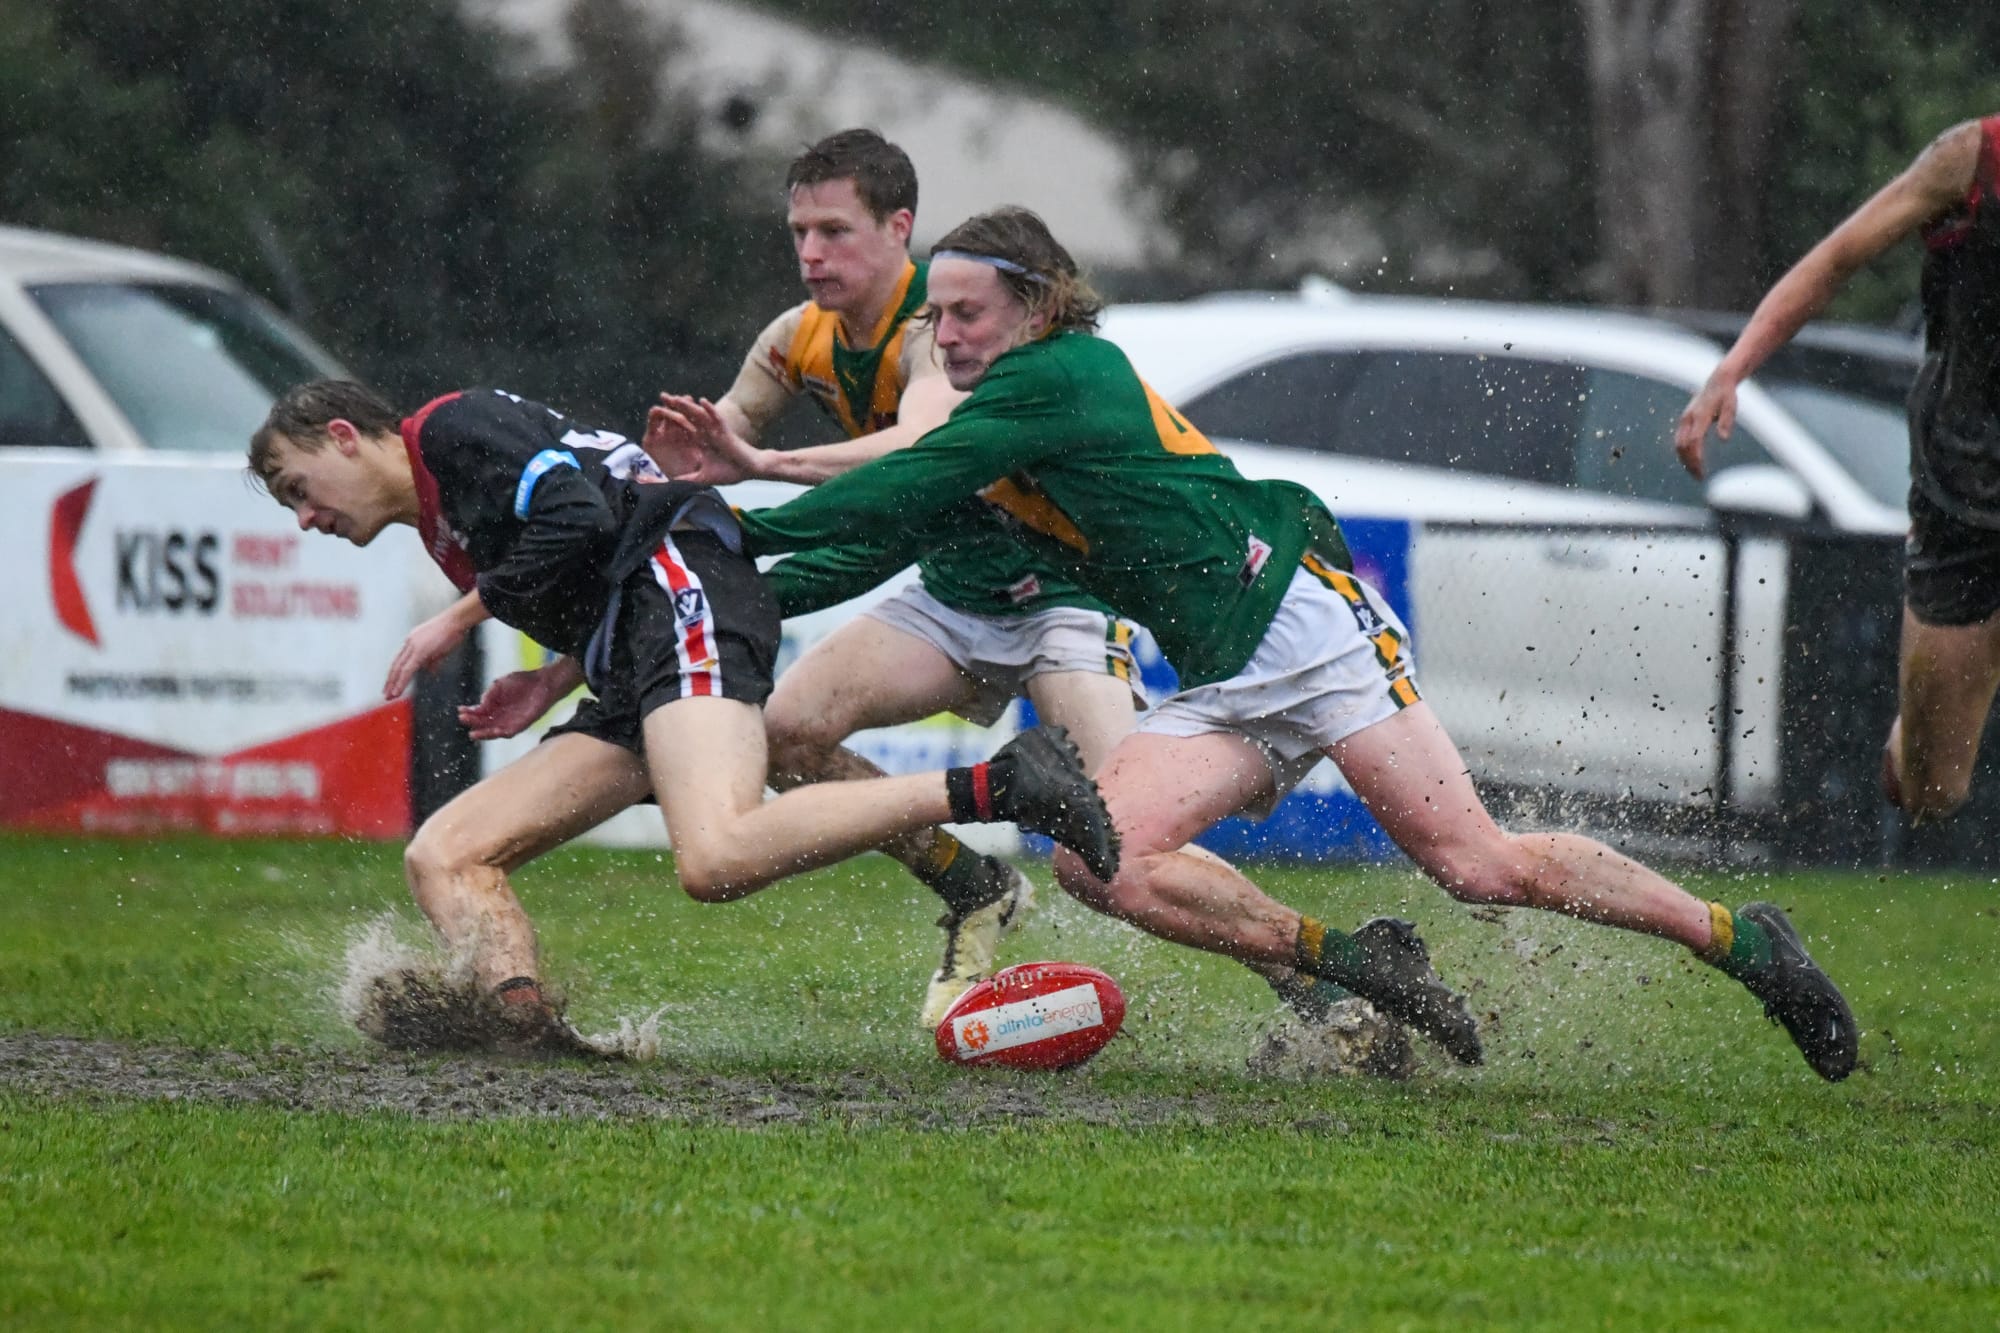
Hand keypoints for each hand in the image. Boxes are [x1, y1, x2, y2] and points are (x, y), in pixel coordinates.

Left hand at [383, 609, 470, 698]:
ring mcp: (413, 646)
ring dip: (394, 683)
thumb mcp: (441, 649)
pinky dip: (401, 681)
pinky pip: (407, 670)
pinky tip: (398, 691)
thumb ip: (433, 661)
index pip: (400, 660)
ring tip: (390, 695)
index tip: (391, 683)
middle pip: (396, 664)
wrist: (457, 620)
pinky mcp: (419, 651)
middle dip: (390, 680)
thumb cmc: (453, 631)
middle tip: (386, 693)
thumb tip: (430, 671)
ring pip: (399, 669)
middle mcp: (409, 642)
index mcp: (413, 640)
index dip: (395, 673)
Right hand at [456, 668, 564, 740]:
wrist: (542, 682)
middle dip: (473, 722)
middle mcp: (500, 716)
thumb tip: (479, 705)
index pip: (478, 713)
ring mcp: (511, 722)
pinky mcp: (522, 725)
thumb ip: (489, 694)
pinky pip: (509, 732)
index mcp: (493, 706)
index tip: (460, 710)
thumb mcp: (500, 685)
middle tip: (463, 719)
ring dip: (484, 733)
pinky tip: (493, 732)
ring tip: (473, 733)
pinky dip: (500, 733)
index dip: (469, 713)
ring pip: (494, 731)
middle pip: (484, 723)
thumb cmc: (522, 682)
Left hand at [644, 393, 766, 485]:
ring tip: (676, 397)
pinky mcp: (726, 431)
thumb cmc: (730, 472)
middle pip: (688, 417)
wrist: (749, 470)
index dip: (670, 420)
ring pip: (699, 415)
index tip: (656, 414)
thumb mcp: (703, 477)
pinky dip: (710, 409)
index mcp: (700, 441)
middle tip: (662, 396)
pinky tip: (702, 401)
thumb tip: (671, 484)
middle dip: (675, 406)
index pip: (683, 428)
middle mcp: (706, 433)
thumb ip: (688, 479)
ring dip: (688, 405)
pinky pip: (717, 418)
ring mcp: (716, 430)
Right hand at [1674, 373, 1737, 480]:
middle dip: (1689, 463)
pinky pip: (1679, 441)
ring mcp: (1684, 420)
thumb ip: (1727, 422)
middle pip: (1682, 446)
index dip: (1696, 457)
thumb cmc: (1727, 395)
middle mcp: (1688, 418)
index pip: (1694, 440)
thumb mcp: (1731, 406)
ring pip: (1678, 445)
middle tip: (1700, 477)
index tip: (1702, 471)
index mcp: (1700, 415)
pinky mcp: (1684, 422)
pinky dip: (1684, 454)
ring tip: (1696, 473)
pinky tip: (1692, 462)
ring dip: (1685, 460)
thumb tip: (1724, 439)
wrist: (1717, 381)